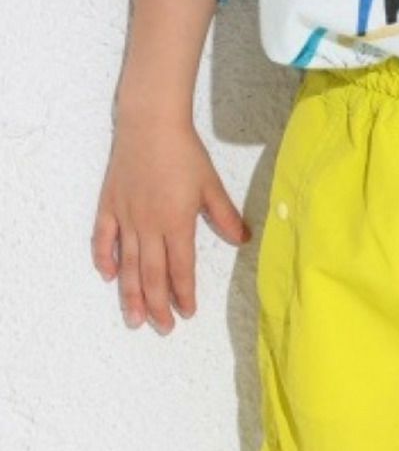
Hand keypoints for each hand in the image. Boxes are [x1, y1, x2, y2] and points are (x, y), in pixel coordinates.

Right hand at [91, 117, 251, 334]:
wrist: (149, 122)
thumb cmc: (184, 153)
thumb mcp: (211, 186)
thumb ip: (225, 216)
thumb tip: (243, 239)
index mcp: (176, 224)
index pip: (181, 269)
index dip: (184, 293)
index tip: (187, 313)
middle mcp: (149, 226)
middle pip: (152, 275)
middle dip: (158, 305)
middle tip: (163, 328)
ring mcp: (126, 216)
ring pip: (127, 264)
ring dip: (130, 294)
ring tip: (134, 318)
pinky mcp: (109, 204)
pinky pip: (103, 237)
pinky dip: (104, 258)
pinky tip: (107, 276)